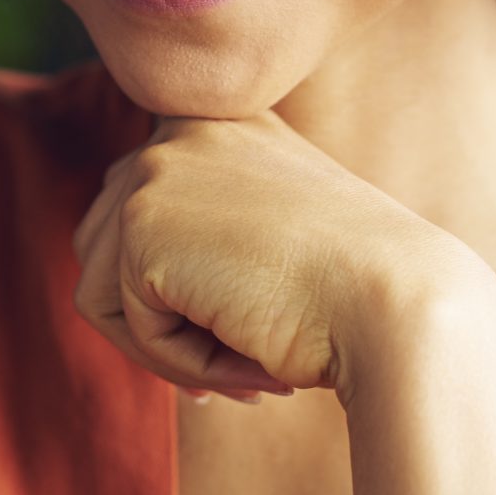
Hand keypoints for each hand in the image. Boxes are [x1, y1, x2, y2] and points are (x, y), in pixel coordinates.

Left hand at [70, 110, 484, 403]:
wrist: (399, 306)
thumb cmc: (355, 295)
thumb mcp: (276, 243)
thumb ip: (201, 240)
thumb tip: (96, 291)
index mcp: (223, 124)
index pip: (144, 213)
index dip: (176, 293)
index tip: (245, 337)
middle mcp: (181, 131)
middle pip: (105, 250)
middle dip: (160, 322)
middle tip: (240, 370)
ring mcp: (155, 170)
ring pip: (103, 291)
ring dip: (169, 348)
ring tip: (249, 365)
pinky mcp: (140, 224)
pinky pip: (123, 323)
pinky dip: (178, 362)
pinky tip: (249, 357)